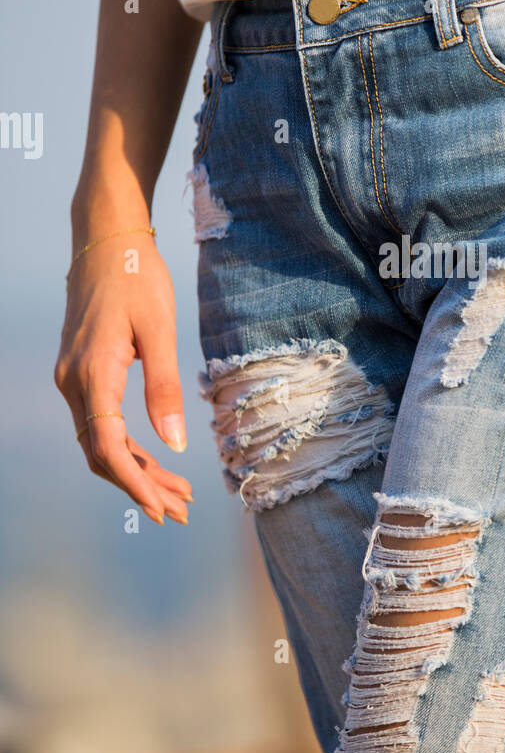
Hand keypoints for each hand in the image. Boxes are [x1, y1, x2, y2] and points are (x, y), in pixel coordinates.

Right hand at [55, 230, 191, 523]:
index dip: (134, 484)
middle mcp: (73, 383)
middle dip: (141, 485)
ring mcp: (74, 379)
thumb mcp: (161, 331)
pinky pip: (101, 422)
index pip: (107, 447)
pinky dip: (129, 446)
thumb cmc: (138, 279)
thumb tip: (174, 444)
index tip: (161, 509)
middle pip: (103, 453)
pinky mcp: (82, 373)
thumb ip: (165, 389)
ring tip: (179, 493)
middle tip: (182, 510)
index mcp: (92, 375)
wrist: (106, 241)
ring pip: (102, 441)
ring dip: (137, 470)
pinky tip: (158, 458)